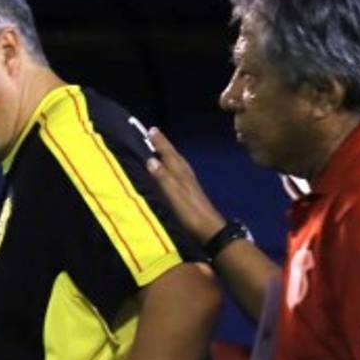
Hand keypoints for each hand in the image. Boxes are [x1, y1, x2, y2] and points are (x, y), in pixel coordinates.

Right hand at [146, 128, 226, 245]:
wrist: (209, 230)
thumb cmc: (190, 213)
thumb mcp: (174, 195)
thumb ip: (163, 178)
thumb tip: (150, 159)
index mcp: (181, 173)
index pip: (168, 153)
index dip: (160, 142)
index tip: (151, 129)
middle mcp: (186, 174)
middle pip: (174, 155)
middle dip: (164, 145)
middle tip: (154, 133)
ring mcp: (190, 183)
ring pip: (178, 163)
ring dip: (169, 154)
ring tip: (160, 148)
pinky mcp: (191, 192)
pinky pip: (179, 172)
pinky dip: (172, 166)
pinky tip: (171, 171)